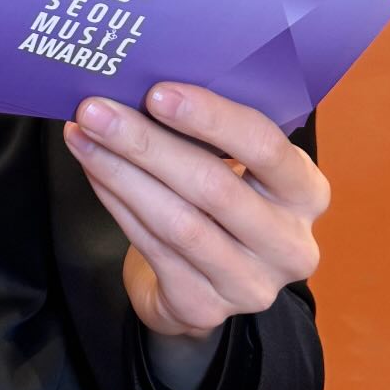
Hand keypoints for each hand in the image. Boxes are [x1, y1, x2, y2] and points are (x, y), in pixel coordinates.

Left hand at [63, 83, 329, 343]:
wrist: (207, 280)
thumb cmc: (222, 199)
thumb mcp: (239, 163)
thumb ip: (213, 131)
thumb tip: (142, 83)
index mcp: (306, 192)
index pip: (264, 146)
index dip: (210, 118)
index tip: (156, 92)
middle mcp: (289, 244)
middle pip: (212, 186)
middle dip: (145, 143)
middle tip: (95, 110)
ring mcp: (250, 283)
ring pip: (176, 221)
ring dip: (120, 172)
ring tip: (83, 136)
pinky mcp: (205, 307)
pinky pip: (152, 247)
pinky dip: (117, 203)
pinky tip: (94, 171)